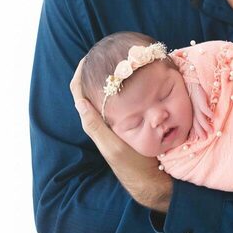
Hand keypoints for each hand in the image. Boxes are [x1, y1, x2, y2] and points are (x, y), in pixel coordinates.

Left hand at [70, 57, 172, 211]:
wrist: (153, 179)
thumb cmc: (132, 164)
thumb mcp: (112, 146)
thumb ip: (96, 125)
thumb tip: (79, 101)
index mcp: (95, 123)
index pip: (78, 93)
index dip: (79, 74)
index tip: (87, 57)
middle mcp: (104, 120)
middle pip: (92, 89)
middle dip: (95, 70)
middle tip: (106, 53)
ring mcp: (117, 121)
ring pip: (109, 93)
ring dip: (112, 77)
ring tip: (121, 60)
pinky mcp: (131, 123)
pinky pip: (123, 100)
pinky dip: (126, 87)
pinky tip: (136, 79)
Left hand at [187, 82, 213, 140]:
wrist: (192, 79)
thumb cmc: (195, 91)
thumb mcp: (195, 102)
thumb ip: (199, 111)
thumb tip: (204, 120)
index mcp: (192, 111)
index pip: (193, 123)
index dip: (197, 131)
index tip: (201, 139)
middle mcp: (193, 109)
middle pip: (196, 122)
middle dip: (200, 131)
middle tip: (205, 139)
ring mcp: (196, 104)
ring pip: (200, 117)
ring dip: (205, 125)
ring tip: (210, 131)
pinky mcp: (200, 98)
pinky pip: (204, 107)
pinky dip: (208, 113)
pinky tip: (213, 117)